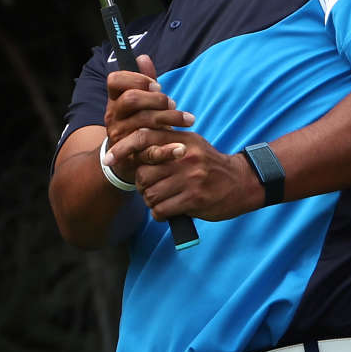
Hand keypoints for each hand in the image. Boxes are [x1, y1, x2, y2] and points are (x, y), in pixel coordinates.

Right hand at [102, 54, 193, 184]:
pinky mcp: (132, 157)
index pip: (115, 80)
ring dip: (169, 119)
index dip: (136, 78)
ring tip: (188, 120)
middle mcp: (113, 117)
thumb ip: (142, 82)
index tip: (156, 84)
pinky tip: (181, 146)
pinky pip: (149, 152)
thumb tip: (143, 57)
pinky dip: (167, 150)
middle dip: (156, 99)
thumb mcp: (138, 103)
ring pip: (142, 124)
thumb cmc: (137, 125)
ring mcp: (121, 137)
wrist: (124, 161)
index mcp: (114, 100)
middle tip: (173, 103)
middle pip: (131, 99)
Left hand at [120, 129, 264, 221]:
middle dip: (142, 185)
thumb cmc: (210, 165)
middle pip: (143, 172)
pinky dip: (160, 214)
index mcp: (181, 139)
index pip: (142, 138)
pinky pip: (162, 210)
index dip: (122, 149)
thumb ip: (166, 140)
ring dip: (151, 202)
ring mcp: (190, 177)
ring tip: (161, 201)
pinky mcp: (195, 198)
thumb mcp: (192, 144)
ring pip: (150, 194)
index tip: (108, 160)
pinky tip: (168, 211)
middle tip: (151, 189)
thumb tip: (134, 141)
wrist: (242, 182)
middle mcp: (184, 156)